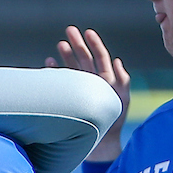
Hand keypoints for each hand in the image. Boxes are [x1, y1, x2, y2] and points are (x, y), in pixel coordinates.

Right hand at [46, 27, 129, 160]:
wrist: (100, 142)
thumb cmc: (113, 122)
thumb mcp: (122, 99)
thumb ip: (122, 80)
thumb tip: (116, 61)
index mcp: (107, 80)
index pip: (100, 57)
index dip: (95, 44)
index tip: (87, 32)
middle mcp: (93, 82)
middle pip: (85, 59)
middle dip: (77, 44)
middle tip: (69, 30)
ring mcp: (81, 89)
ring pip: (73, 68)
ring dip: (67, 56)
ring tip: (60, 44)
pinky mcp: (70, 98)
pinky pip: (62, 82)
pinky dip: (56, 72)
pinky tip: (49, 63)